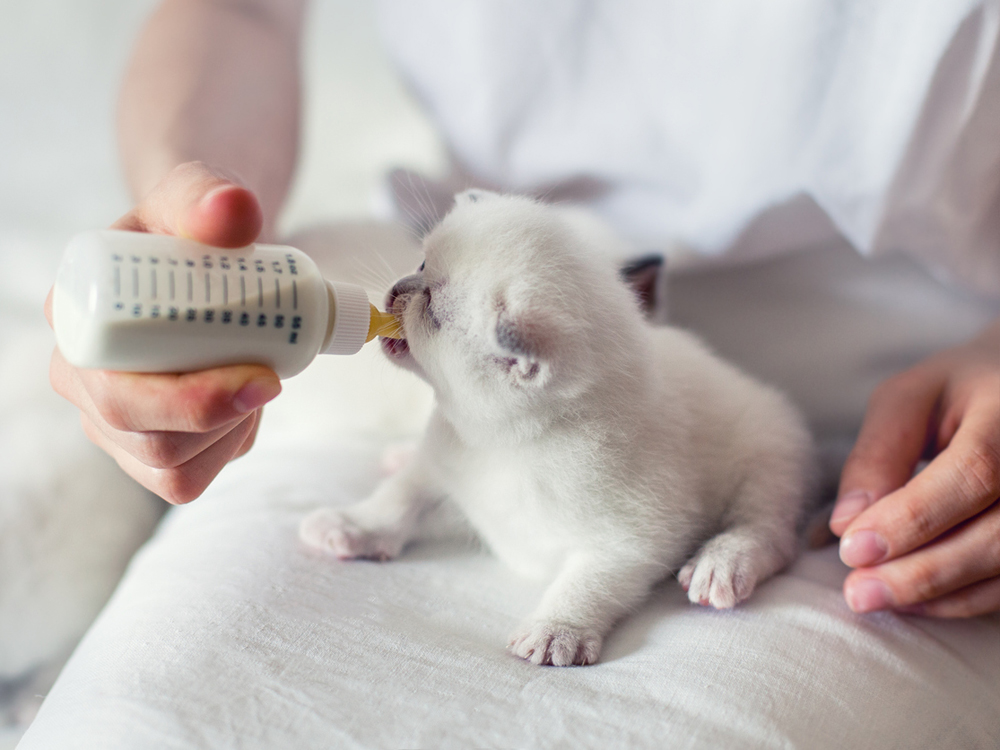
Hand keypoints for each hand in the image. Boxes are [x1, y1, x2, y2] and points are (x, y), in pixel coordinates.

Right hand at [46, 161, 280, 503]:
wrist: (205, 257)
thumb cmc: (191, 229)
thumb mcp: (195, 196)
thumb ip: (208, 194)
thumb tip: (234, 210)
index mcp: (79, 320)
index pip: (112, 389)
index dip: (187, 399)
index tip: (259, 374)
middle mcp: (82, 380)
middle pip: (145, 439)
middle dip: (220, 419)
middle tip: (275, 379)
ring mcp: (112, 422)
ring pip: (171, 468)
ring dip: (230, 432)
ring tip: (255, 376)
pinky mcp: (147, 448)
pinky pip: (188, 476)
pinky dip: (228, 447)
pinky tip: (244, 404)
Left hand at [830, 320, 999, 616]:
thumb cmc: (957, 391)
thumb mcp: (907, 400)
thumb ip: (878, 454)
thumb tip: (846, 524)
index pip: (973, 473)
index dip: (912, 518)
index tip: (853, 548)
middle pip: (998, 534)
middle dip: (921, 570)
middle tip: (857, 591)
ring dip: (939, 592)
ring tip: (874, 597)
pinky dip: (964, 599)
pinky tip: (915, 600)